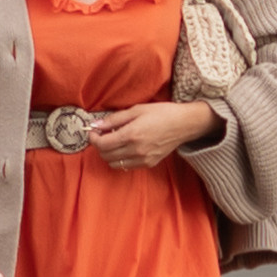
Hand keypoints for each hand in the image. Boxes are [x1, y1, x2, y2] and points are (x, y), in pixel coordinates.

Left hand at [91, 98, 223, 168]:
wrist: (183, 124)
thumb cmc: (161, 113)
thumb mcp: (136, 110)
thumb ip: (114, 119)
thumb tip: (95, 125)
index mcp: (131, 135)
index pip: (102, 144)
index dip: (93, 138)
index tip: (93, 131)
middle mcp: (136, 150)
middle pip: (106, 155)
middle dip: (99, 146)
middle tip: (102, 135)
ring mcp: (143, 159)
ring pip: (114, 163)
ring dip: (109, 154)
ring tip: (114, 141)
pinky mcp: (149, 164)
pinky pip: (126, 166)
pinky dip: (120, 159)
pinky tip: (125, 147)